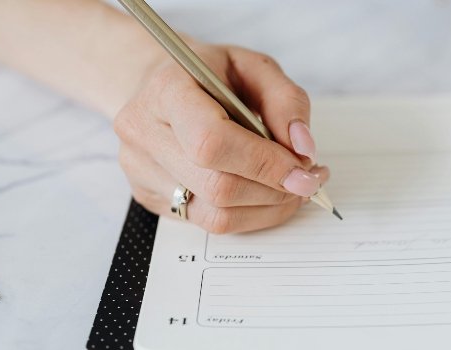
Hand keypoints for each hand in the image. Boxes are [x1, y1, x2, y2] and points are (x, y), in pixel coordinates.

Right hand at [114, 44, 328, 232]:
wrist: (161, 88)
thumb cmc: (210, 75)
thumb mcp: (255, 68)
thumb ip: (286, 101)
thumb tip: (303, 149)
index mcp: (167, 90)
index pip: (212, 142)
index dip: (265, 163)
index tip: (303, 168)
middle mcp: (144, 132)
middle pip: (218, 186)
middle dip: (275, 189)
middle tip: (309, 178)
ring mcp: (141, 170)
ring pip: (216, 215)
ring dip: (268, 208)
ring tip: (293, 186)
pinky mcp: (150, 197)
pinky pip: (209, 223)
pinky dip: (250, 215)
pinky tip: (267, 194)